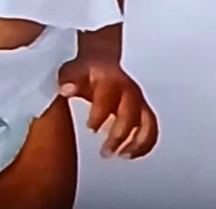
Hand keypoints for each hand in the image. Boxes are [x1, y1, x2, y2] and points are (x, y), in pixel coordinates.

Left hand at [57, 32, 157, 158]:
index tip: (90, 128)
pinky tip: (129, 154)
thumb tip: (64, 90)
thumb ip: (69, 81)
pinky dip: (144, 144)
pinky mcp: (143, 110)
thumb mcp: (74, 71)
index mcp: (110, 79)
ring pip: (146, 122)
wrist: (101, 60)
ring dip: (137, 142)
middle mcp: (128, 89)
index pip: (108, 97)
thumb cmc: (86, 69)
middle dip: (119, 134)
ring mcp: (138, 99)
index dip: (100, 114)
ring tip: (122, 155)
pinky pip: (151, 129)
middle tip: (105, 151)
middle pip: (130, 113)